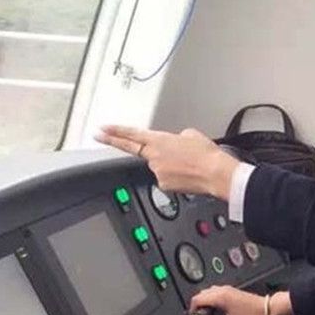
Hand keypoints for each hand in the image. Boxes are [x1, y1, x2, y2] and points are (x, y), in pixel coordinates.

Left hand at [94, 124, 237, 199]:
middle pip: (134, 149)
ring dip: (168, 165)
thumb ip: (176, 138)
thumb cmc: (207, 155)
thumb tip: (175, 144)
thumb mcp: (191, 135)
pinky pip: (166, 179)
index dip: (115, 131)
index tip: (102, 129)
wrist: (216, 174)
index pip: (132, 134)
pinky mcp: (164, 186)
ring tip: (187, 165)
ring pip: (158, 167)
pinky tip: (188, 174)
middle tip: (98, 136)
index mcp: (159, 140)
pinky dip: (175, 176)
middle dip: (113, 141)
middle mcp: (155, 157)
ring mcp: (158, 172)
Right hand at [189, 286, 293, 314]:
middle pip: (201, 295)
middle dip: (197, 306)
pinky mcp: (232, 291)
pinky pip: (216, 293)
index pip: (196, 299)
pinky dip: (212, 300)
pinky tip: (216, 310)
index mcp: (218, 296)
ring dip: (205, 302)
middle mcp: (221, 290)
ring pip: (208, 293)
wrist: (266, 309)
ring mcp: (227, 289)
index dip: (192, 309)